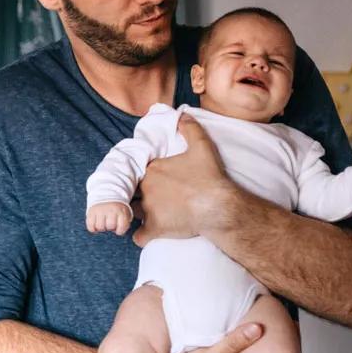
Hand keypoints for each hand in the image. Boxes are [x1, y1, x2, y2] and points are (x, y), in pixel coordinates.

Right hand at [86, 202, 131, 234]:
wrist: (106, 196)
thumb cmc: (117, 210)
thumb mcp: (125, 214)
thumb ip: (125, 224)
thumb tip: (117, 233)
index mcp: (121, 211)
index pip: (121, 227)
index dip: (120, 231)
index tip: (118, 228)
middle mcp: (110, 210)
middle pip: (110, 226)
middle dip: (110, 228)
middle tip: (109, 223)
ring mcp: (100, 210)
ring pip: (100, 227)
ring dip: (101, 228)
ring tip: (103, 223)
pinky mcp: (91, 212)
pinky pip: (90, 226)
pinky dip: (93, 228)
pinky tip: (96, 224)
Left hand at [132, 114, 233, 247]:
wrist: (217, 205)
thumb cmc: (209, 177)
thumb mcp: (202, 146)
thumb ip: (190, 128)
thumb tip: (182, 115)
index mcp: (153, 169)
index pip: (140, 171)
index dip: (148, 176)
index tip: (160, 180)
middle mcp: (146, 189)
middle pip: (136, 191)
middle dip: (142, 194)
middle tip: (158, 198)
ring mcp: (149, 210)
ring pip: (133, 212)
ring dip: (139, 214)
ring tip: (153, 214)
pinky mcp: (155, 229)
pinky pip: (138, 236)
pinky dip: (142, 236)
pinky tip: (150, 234)